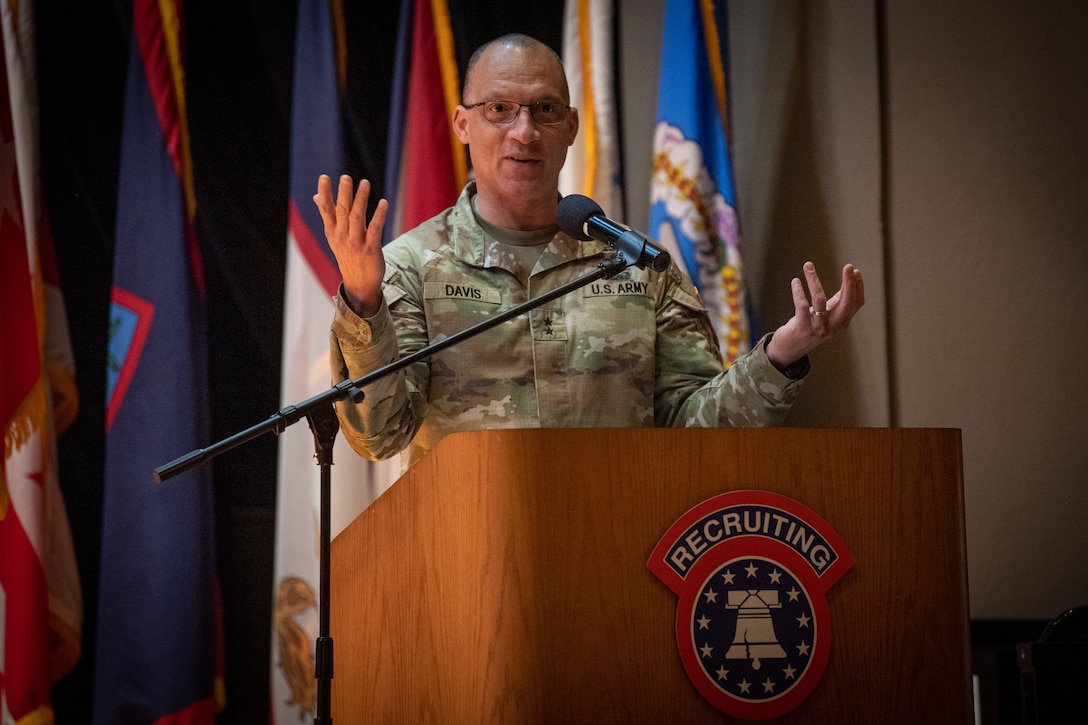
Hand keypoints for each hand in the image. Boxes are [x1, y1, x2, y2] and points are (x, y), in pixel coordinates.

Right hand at [313, 174, 387, 316]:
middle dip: (343, 193)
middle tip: (345, 177)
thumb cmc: (348, 255)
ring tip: (365, 183)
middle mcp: (342, 237)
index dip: (325, 194)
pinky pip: (375, 229)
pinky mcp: (371, 248)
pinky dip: (379, 214)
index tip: (324, 177)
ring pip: (357, 217)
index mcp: (332, 233)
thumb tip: (316, 197)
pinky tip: (383, 202)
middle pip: (342, 211)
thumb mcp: (334, 237)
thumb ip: (328, 215)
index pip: (326, 210)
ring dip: (361, 199)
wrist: (359, 283)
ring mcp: (356, 243)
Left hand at [766, 262, 864, 368]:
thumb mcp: (825, 316)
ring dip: (814, 281)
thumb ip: (836, 302)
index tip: (854, 270)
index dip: (858, 286)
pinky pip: (801, 306)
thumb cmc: (807, 329)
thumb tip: (848, 283)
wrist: (788, 350)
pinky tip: (795, 281)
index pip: (856, 303)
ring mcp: (818, 329)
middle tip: (848, 267)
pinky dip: (798, 292)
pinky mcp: (802, 329)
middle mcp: (833, 327)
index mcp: (841, 322)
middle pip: (847, 303)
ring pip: (820, 301)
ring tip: (808, 266)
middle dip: (850, 284)